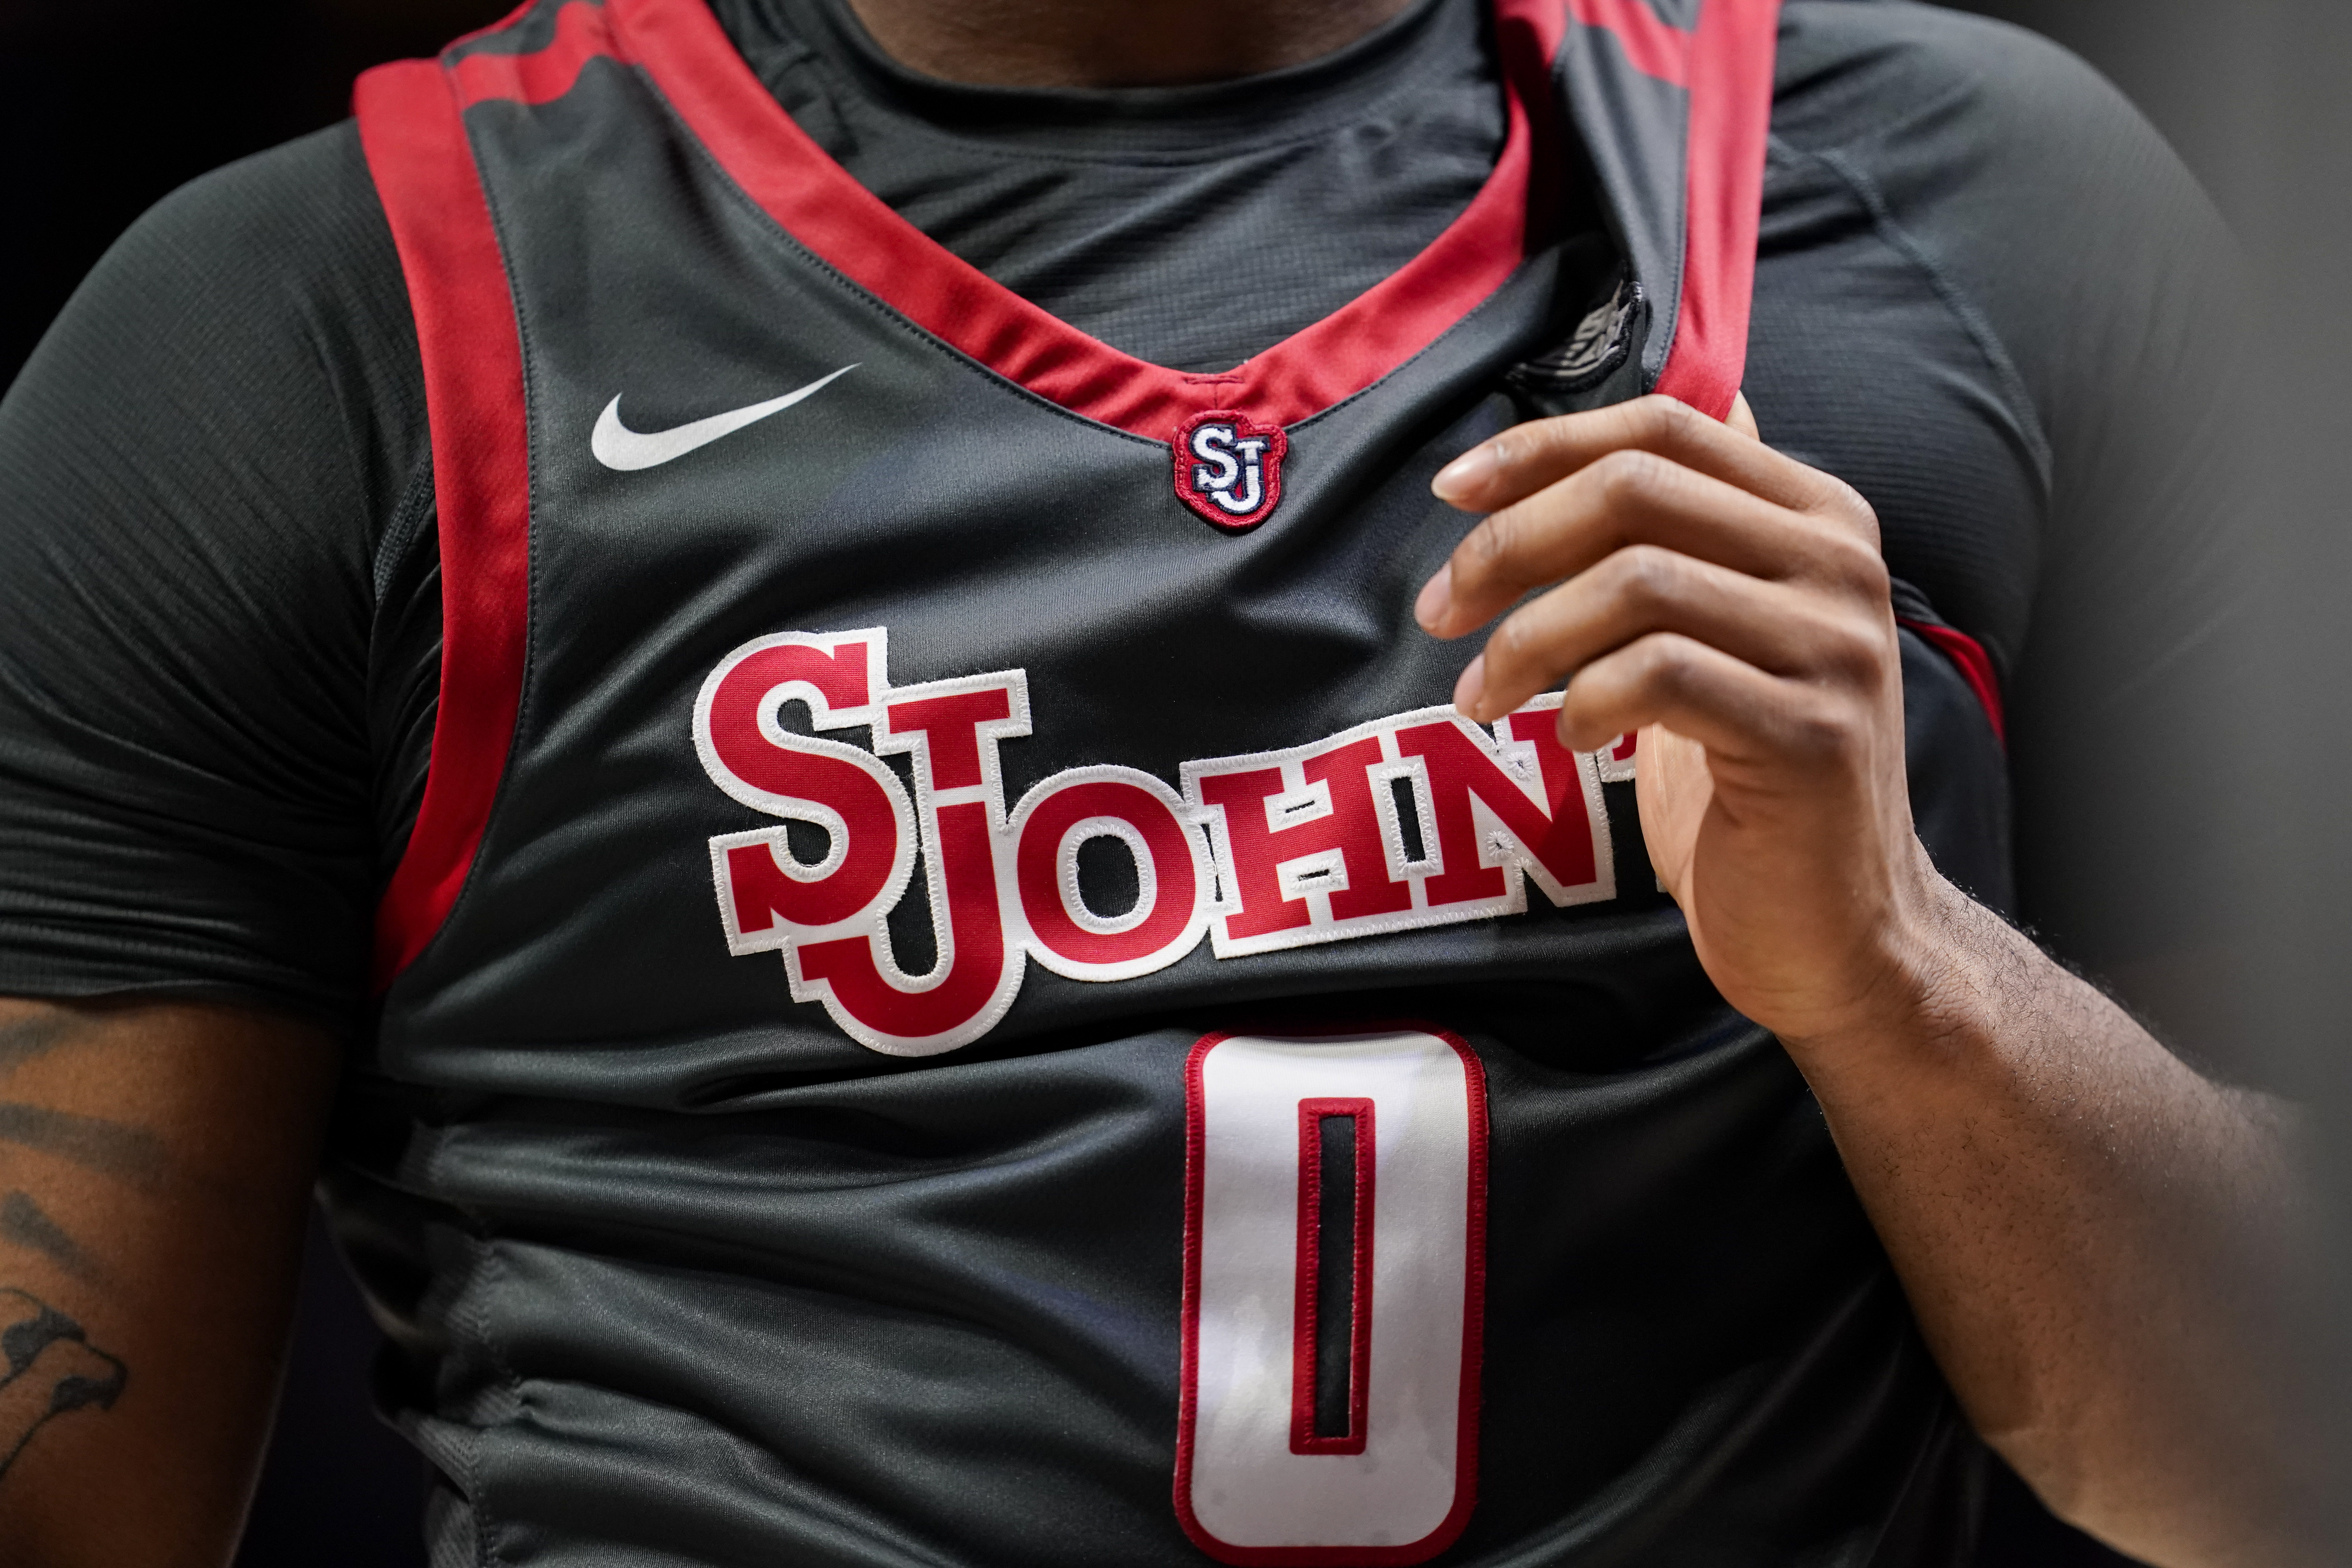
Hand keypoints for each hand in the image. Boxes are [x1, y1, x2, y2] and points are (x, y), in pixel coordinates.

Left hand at [1414, 394, 1944, 1046]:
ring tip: (1482, 697)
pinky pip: (1659, 674)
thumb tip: (1634, 434)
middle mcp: (1840, 564)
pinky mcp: (1809, 734)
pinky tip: (1571, 738)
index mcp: (1818, 518)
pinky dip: (1585, 700)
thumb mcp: (1720, 639)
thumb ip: (1693, 538)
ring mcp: (1834, 648)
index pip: (1662, 428)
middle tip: (1441, 611)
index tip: (1451, 492)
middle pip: (1635, 491)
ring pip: (1636, 580)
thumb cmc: (1752, 786)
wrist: (1840, 932)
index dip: (1542, 446)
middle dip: (1509, 543)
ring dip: (1528, 637)